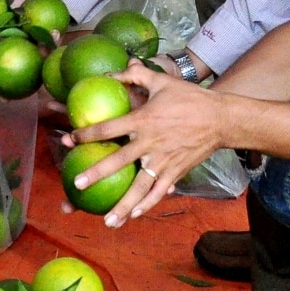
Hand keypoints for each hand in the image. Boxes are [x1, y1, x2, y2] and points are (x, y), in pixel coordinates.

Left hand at [62, 62, 224, 227]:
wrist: (221, 119)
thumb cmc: (190, 98)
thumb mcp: (162, 81)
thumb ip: (135, 75)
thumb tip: (114, 70)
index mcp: (144, 120)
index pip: (109, 128)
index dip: (86, 134)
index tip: (67, 140)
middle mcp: (151, 143)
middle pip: (119, 161)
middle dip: (96, 173)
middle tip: (77, 184)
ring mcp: (164, 160)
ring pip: (139, 186)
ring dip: (122, 204)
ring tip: (107, 221)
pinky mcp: (176, 171)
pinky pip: (158, 191)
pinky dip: (146, 204)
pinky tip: (133, 216)